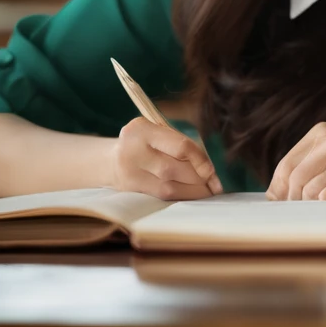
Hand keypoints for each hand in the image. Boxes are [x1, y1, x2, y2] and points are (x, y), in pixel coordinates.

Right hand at [108, 117, 223, 199]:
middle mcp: (133, 149)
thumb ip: (180, 145)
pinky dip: (181, 197)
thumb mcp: (158, 133)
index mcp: (143, 129)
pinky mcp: (130, 189)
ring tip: (207, 192)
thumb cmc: (146, 143)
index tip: (212, 172)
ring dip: (193, 192)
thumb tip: (209, 172)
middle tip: (214, 185)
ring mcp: (129, 171)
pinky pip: (161, 196)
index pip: (180, 146)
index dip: (200, 160)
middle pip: (175, 168)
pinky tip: (192, 197)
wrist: (110, 160)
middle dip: (199, 178)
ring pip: (169, 186)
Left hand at [266, 122, 325, 206]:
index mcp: (324, 131)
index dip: (280, 194)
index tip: (286, 211)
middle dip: (293, 208)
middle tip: (308, 223)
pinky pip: (325, 204)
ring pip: (305, 196)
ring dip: (313, 213)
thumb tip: (287, 196)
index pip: (284, 168)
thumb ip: (323, 163)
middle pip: (290, 184)